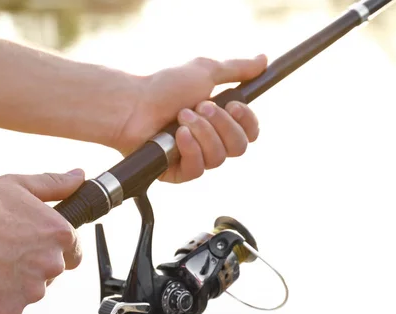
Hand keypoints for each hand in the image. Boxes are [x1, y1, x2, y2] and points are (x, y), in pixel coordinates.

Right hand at [0, 170, 84, 313]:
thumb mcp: (19, 185)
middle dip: (30, 266)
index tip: (34, 248)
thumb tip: (79, 177)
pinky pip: (7, 310)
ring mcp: (30, 291)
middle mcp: (51, 264)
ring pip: (28, 293)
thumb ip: (55, 184)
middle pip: (50, 274)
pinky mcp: (8, 312)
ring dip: (12, 284)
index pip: (74, 255)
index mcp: (60, 236)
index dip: (54, 251)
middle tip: (1, 252)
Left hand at [116, 55, 267, 182]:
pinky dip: (190, 150)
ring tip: (181, 117)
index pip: (250, 132)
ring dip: (202, 133)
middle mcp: (211, 141)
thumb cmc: (164, 87)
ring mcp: (195, 157)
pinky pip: (198, 170)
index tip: (233, 105)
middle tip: (200, 106)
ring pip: (218, 158)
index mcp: (220, 121)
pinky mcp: (179, 172)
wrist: (133, 105)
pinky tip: (177, 137)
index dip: (247, 121)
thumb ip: (236, 69)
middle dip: (221, 125)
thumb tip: (263, 60)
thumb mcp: (205, 71)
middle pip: (239, 147)